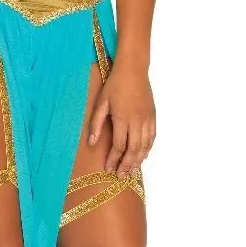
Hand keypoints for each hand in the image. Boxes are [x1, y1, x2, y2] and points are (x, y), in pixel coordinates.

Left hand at [87, 61, 155, 176]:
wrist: (134, 70)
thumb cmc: (114, 85)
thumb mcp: (101, 102)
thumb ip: (96, 124)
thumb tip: (92, 143)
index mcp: (123, 119)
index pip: (119, 146)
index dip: (114, 160)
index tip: (109, 169)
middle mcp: (137, 121)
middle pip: (134, 150)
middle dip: (127, 165)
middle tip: (121, 176)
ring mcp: (147, 120)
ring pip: (145, 146)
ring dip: (138, 160)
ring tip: (131, 171)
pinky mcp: (153, 117)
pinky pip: (152, 138)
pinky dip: (148, 150)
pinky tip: (142, 156)